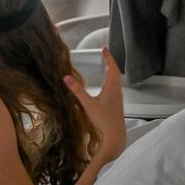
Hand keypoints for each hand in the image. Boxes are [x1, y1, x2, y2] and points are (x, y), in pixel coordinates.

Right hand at [63, 46, 126, 161]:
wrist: (115, 136)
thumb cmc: (103, 120)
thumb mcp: (88, 104)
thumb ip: (77, 90)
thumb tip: (66, 77)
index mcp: (111, 88)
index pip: (111, 68)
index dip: (108, 58)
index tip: (104, 48)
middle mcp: (117, 91)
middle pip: (116, 72)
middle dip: (110, 62)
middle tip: (105, 53)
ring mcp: (118, 98)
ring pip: (117, 80)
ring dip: (112, 71)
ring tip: (106, 66)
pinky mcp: (117, 104)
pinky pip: (115, 86)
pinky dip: (112, 80)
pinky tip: (107, 85)